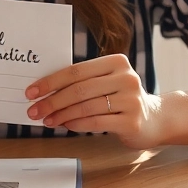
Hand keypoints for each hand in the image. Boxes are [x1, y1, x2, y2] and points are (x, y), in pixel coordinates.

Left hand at [24, 54, 166, 148]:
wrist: (155, 119)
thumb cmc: (122, 99)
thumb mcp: (106, 83)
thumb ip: (82, 83)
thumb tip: (44, 92)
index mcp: (116, 62)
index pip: (76, 71)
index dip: (51, 81)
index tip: (32, 91)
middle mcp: (126, 78)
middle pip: (80, 89)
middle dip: (52, 101)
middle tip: (34, 110)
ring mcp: (131, 99)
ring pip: (86, 106)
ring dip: (61, 114)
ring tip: (47, 120)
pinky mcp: (132, 121)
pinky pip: (96, 122)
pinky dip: (77, 124)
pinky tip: (65, 125)